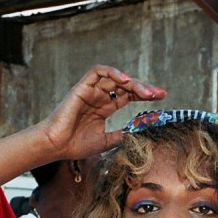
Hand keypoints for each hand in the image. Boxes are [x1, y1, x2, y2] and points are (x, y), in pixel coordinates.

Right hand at [37, 65, 165, 160]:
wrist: (56, 146)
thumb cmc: (76, 145)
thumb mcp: (106, 142)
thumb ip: (121, 135)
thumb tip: (139, 132)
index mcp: (104, 107)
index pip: (128, 95)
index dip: (144, 95)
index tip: (161, 98)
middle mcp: (99, 96)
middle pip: (125, 85)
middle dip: (144, 88)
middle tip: (159, 94)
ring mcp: (90, 91)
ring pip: (115, 77)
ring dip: (133, 83)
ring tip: (147, 93)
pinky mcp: (82, 87)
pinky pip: (97, 71)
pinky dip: (112, 72)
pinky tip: (125, 81)